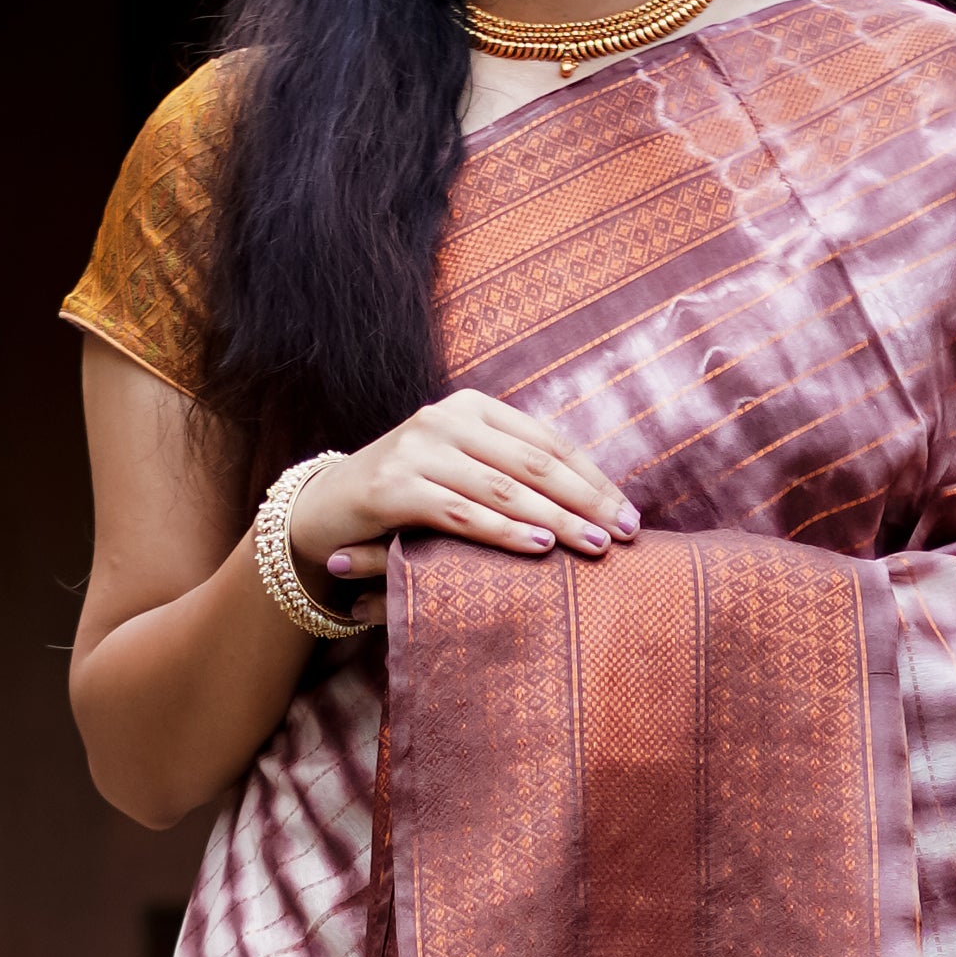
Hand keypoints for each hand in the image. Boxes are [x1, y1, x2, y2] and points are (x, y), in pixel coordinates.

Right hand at [292, 391, 638, 595]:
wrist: (325, 510)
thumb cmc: (409, 498)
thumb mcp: (463, 474)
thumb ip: (511, 475)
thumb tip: (592, 503)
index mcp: (472, 408)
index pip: (548, 442)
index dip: (594, 479)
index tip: (630, 514)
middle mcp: (445, 419)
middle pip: (534, 462)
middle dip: (587, 501)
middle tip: (626, 534)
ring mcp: (417, 450)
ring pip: (504, 488)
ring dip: (556, 520)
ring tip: (595, 546)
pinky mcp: (393, 487)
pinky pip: (462, 513)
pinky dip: (504, 531)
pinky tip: (539, 547)